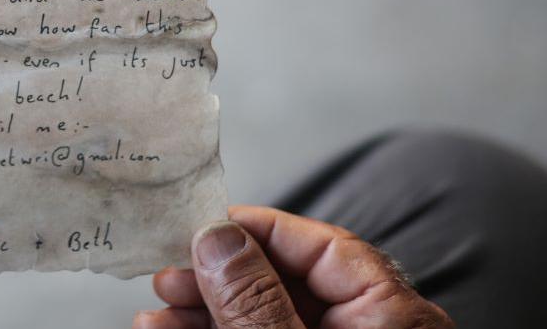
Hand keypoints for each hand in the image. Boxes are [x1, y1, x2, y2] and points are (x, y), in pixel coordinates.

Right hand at [134, 206, 453, 328]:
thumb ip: (255, 303)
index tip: (199, 229)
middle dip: (217, 280)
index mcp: (393, 315)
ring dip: (207, 314)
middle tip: (168, 276)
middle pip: (288, 282)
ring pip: (269, 318)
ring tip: (154, 318)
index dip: (254, 229)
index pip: (322, 244)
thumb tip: (217, 239)